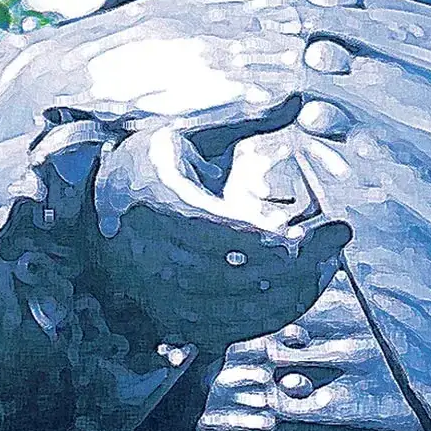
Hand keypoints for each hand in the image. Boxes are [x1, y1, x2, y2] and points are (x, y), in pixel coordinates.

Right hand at [89, 95, 351, 351]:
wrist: (96, 205)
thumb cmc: (153, 163)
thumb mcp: (195, 134)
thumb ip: (248, 122)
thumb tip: (299, 99)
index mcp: (157, 199)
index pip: (218, 230)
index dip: (268, 241)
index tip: (318, 233)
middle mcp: (150, 251)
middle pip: (230, 275)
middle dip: (292, 268)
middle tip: (335, 248)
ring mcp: (154, 290)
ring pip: (229, 310)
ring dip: (284, 297)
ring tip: (323, 270)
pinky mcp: (164, 315)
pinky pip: (219, 331)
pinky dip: (260, 320)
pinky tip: (294, 297)